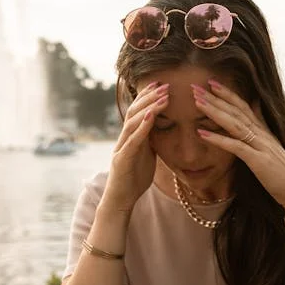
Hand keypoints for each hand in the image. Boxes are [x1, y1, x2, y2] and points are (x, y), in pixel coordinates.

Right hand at [102, 82, 169, 212]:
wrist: (120, 200)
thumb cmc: (134, 179)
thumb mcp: (146, 155)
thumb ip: (151, 141)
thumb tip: (162, 128)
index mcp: (131, 137)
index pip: (138, 111)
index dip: (148, 96)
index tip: (161, 84)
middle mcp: (124, 138)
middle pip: (135, 111)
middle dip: (150, 96)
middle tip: (165, 84)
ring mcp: (121, 148)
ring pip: (133, 122)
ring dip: (149, 107)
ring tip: (162, 96)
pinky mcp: (122, 159)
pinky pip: (133, 141)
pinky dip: (142, 127)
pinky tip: (150, 116)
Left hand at [191, 79, 284, 214]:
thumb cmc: (283, 175)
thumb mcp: (272, 149)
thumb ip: (262, 130)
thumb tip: (255, 112)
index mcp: (264, 131)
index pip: (244, 106)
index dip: (228, 94)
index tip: (211, 82)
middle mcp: (263, 134)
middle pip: (236, 110)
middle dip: (215, 97)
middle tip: (196, 86)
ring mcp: (261, 146)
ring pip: (234, 123)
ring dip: (214, 111)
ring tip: (196, 102)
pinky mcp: (258, 161)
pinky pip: (235, 146)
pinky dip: (218, 139)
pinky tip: (201, 133)